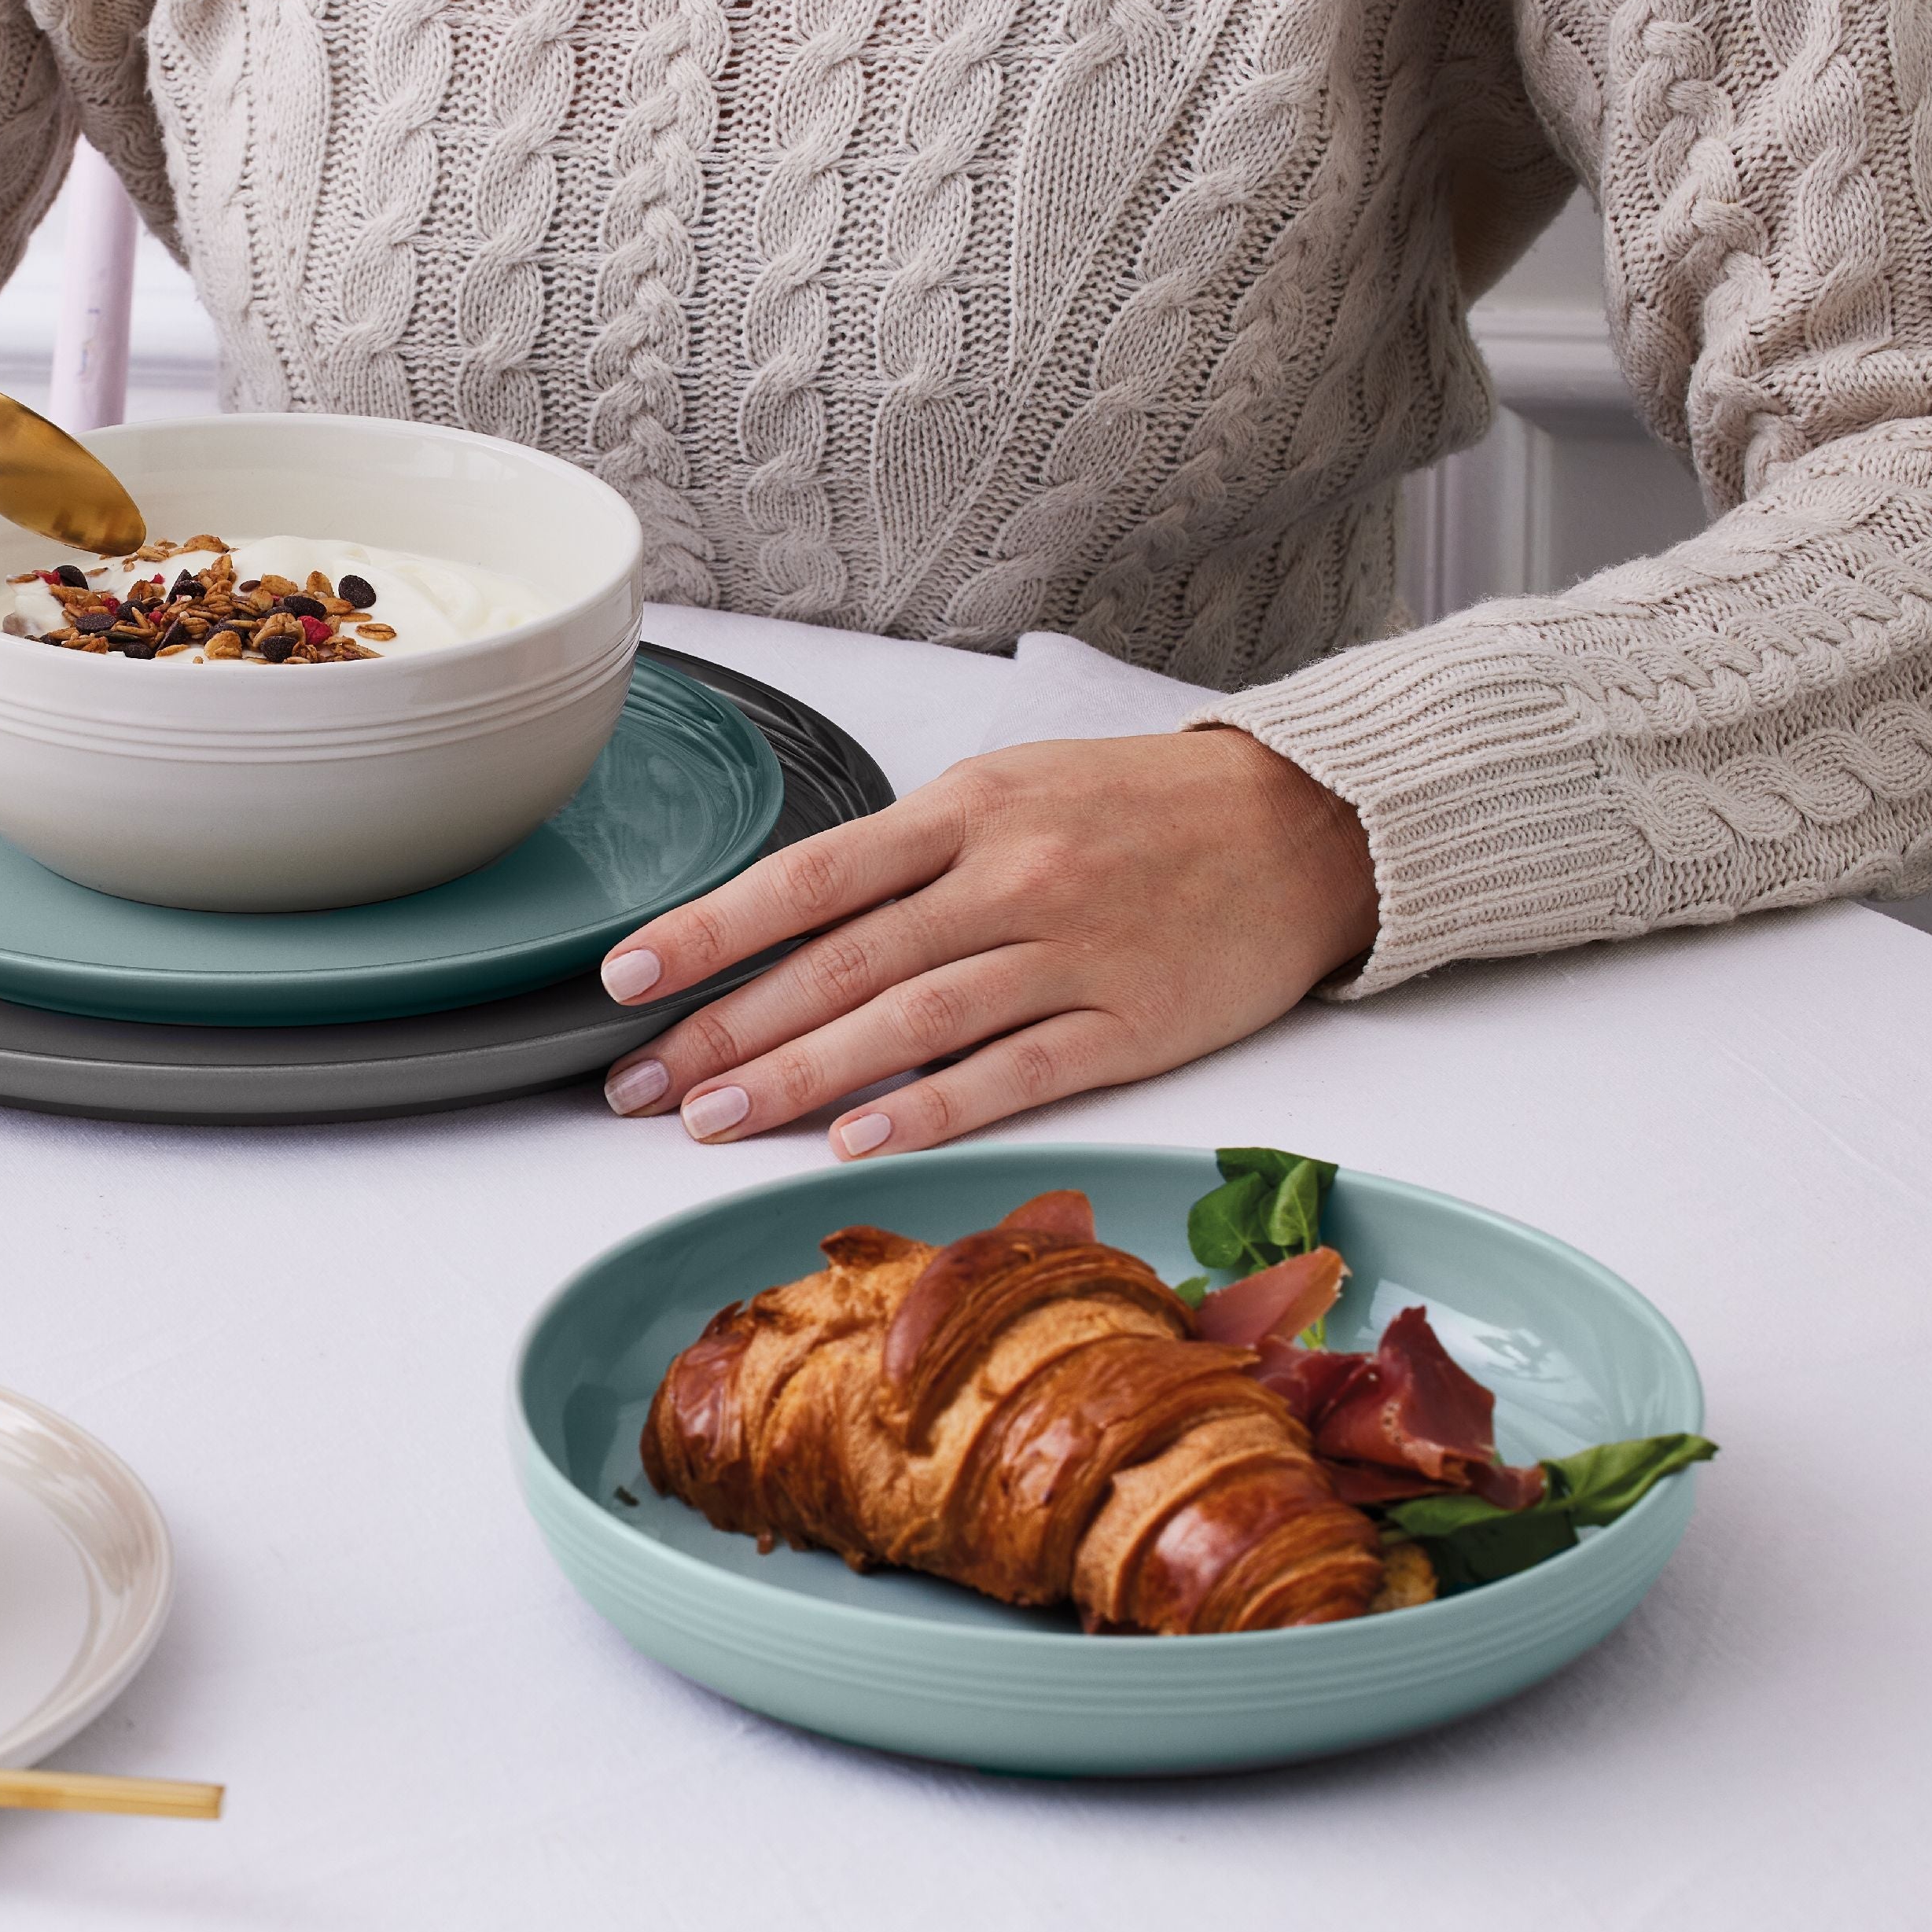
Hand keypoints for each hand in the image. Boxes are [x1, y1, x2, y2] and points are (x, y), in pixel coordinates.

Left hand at [596, 728, 1378, 1155]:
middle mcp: (1008, 877)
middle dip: (724, 1027)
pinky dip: (927, 1108)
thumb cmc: (1139, 810)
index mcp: (967, 809)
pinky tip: (853, 1141)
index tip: (623, 978)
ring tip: (711, 1121)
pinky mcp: (1130, 1026)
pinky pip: (1011, 1073)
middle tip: (637, 1084)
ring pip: (907, 1023)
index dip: (708, 930)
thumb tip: (791, 927)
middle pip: (839, 962)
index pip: (807, 877)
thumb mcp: (1011, 790)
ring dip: (798, 1078)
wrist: (1307, 825)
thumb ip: (909, 856)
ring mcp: (1070, 953)